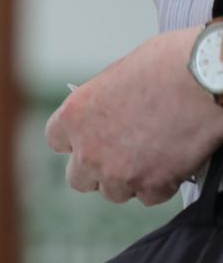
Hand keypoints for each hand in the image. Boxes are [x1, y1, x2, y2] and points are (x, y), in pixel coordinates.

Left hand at [45, 26, 222, 204]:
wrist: (206, 78)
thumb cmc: (168, 65)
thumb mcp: (119, 76)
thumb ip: (104, 104)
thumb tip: (106, 115)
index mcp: (74, 116)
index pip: (57, 141)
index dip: (77, 142)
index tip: (92, 140)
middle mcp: (89, 150)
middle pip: (79, 178)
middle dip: (98, 171)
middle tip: (121, 158)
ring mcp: (118, 172)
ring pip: (114, 192)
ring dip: (130, 181)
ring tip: (152, 160)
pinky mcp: (152, 185)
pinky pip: (149, 197)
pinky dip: (161, 186)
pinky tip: (173, 166)